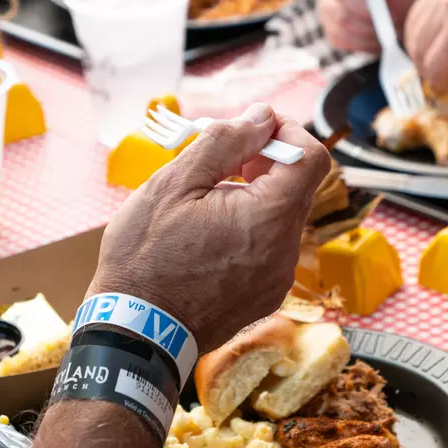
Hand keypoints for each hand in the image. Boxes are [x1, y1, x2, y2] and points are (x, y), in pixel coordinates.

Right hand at [87, 104, 330, 353]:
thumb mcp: (174, 184)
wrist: (135, 331)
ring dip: (254, 196)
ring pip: (281, 216)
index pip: (311, 158)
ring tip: (206, 202)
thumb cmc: (144, 257)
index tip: (253, 128)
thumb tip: (262, 116)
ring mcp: (278, 277)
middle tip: (219, 161)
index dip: (287, 132)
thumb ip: (224, 142)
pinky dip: (250, 228)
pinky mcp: (266, 294)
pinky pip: (271, 246)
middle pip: (296, 186)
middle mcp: (285, 251)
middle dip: (264, 162)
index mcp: (268, 219)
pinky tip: (211, 234)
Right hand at [318, 0, 420, 52]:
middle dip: (367, 6)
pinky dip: (365, 42)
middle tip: (392, 14)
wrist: (401, 20)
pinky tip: (378, 37)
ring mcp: (328, 6)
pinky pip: (343, 38)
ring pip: (342, 19)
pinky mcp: (331, 31)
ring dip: (370, 27)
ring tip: (388, 27)